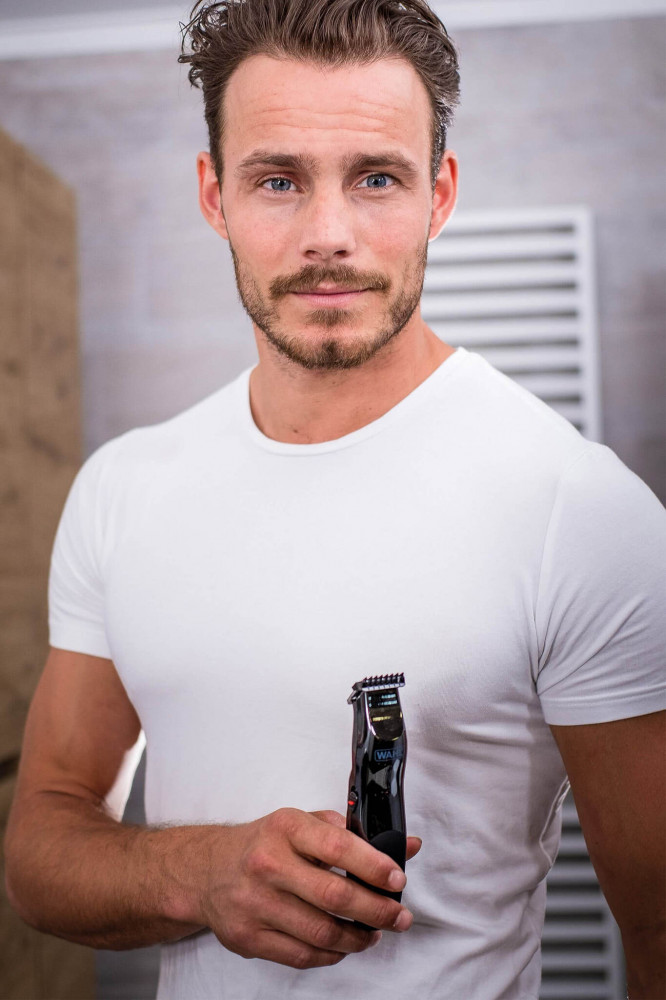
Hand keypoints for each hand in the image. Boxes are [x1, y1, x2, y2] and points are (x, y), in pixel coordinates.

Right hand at [198, 807, 421, 969]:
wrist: (208, 871)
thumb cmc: (265, 844)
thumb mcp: (303, 824)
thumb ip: (352, 834)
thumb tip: (406, 846)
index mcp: (286, 828)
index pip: (339, 847)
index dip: (374, 867)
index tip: (397, 879)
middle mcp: (268, 864)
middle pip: (335, 897)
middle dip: (377, 911)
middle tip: (399, 916)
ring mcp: (256, 904)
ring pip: (322, 933)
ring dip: (358, 938)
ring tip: (374, 933)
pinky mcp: (248, 938)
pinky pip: (302, 956)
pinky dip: (331, 955)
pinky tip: (343, 946)